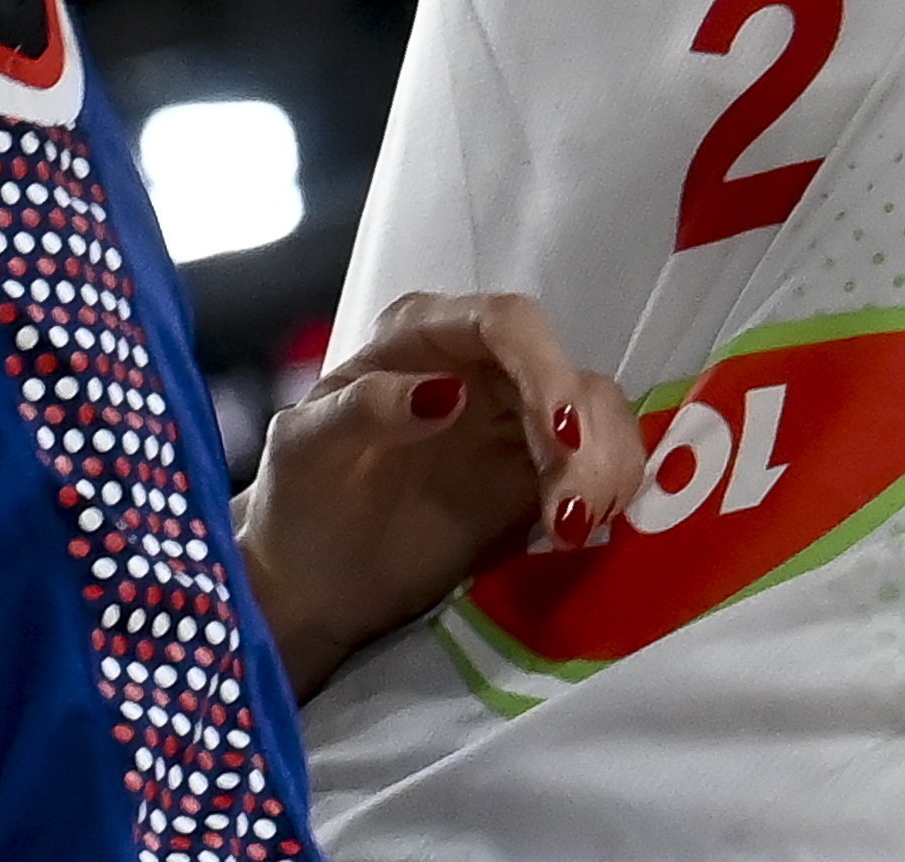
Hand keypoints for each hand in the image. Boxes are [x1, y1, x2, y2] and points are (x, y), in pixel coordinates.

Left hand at [236, 291, 643, 693]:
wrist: (309, 582)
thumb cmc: (298, 498)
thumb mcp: (306, 447)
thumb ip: (366, 408)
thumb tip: (449, 393)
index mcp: (424, 334)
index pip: (507, 323)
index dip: (544, 367)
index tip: (559, 433)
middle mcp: (482, 365)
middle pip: (566, 372)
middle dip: (585, 435)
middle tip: (575, 510)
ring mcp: (513, 421)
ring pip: (596, 415)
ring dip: (604, 465)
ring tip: (576, 528)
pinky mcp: (534, 478)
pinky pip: (595, 464)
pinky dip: (605, 490)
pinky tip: (579, 531)